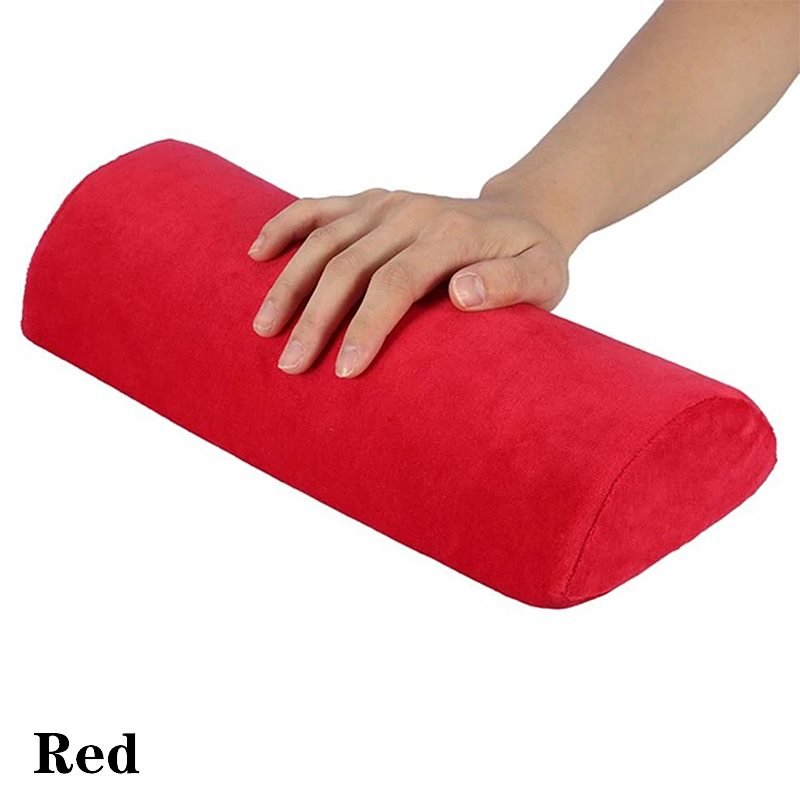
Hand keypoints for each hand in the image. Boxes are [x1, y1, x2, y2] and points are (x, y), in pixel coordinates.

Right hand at [248, 186, 569, 377]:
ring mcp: (388, 203)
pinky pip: (318, 206)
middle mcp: (412, 213)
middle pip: (350, 264)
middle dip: (316, 318)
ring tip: (263, 330)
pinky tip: (256, 254)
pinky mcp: (371, 201)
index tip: (344, 370)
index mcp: (451, 235)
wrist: (523, 214)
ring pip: (324, 239)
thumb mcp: (545, 277)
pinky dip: (284, 226)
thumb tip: (461, 292)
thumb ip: (510, 284)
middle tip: (291, 366)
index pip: (397, 280)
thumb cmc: (532, 259)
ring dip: (289, 283)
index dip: (367, 325)